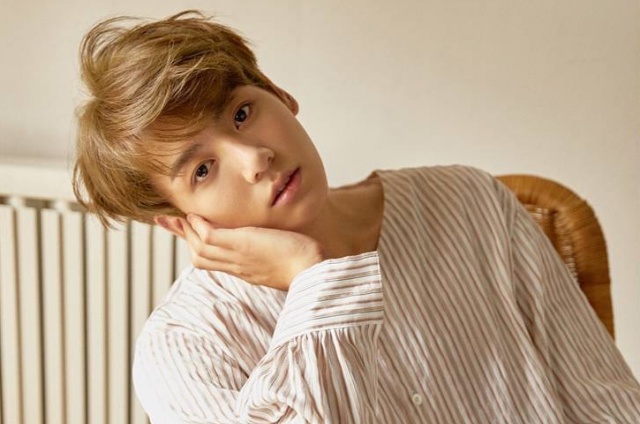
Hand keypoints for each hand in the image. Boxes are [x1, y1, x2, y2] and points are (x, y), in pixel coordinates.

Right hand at [181, 215, 324, 290]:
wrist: (314, 270)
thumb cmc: (306, 263)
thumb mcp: (282, 255)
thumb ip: (269, 248)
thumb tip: (268, 239)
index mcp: (245, 269)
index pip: (214, 258)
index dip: (195, 245)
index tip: (182, 230)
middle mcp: (237, 267)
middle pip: (200, 255)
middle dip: (181, 237)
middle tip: (165, 221)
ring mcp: (238, 258)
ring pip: (201, 248)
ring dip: (185, 231)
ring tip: (175, 216)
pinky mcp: (242, 246)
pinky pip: (211, 238)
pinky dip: (199, 227)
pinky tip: (194, 216)